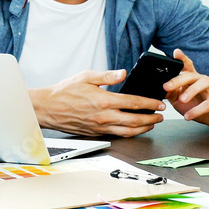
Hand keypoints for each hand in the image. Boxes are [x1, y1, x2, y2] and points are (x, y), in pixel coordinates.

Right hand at [30, 69, 163, 136]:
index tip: (159, 104)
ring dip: (143, 128)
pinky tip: (134, 128)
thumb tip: (124, 73)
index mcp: (104, 101)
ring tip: (152, 123)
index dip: (150, 104)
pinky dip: (129, 133)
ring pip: (127, 131)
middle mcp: (104, 116)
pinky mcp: (95, 133)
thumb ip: (108, 76)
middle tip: (161, 116)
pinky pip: (117, 135)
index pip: (134, 103)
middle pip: (135, 120)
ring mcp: (100, 127)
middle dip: (151, 118)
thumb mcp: (87, 76)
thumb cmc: (65, 91)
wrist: (47, 108)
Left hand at [163, 49, 208, 127]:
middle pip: (191, 75)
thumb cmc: (194, 104)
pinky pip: (207, 104)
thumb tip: (161, 90)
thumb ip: (170, 93)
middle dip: (178, 80)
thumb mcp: (178, 99)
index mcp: (192, 78)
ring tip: (182, 100)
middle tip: (167, 86)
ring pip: (203, 83)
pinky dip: (196, 110)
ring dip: (191, 91)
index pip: (187, 66)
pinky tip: (188, 116)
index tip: (176, 52)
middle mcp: (202, 80)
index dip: (182, 58)